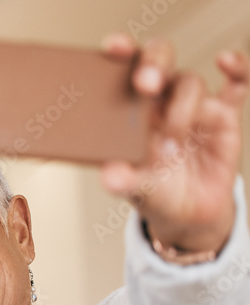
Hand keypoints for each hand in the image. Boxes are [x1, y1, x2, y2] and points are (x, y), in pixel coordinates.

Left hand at [99, 34, 248, 253]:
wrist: (186, 214)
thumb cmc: (153, 191)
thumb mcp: (135, 189)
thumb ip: (123, 179)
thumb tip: (110, 178)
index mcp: (128, 110)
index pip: (122, 71)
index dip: (120, 53)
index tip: (113, 49)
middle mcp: (159, 101)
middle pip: (158, 61)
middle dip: (152, 65)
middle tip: (145, 85)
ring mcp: (192, 105)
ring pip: (189, 83)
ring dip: (180, 110)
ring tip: (170, 146)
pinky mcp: (223, 115)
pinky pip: (236, 85)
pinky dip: (238, 70)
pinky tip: (227, 62)